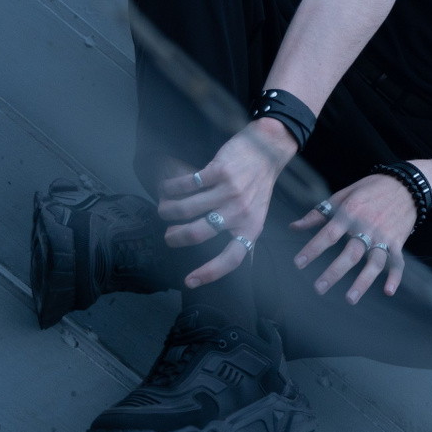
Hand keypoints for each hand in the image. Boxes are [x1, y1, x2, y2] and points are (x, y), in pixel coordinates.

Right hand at [156, 119, 297, 286]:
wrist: (267, 150)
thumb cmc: (258, 185)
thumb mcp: (257, 214)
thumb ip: (243, 234)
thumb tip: (232, 261)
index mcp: (251, 227)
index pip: (232, 258)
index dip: (210, 272)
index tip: (190, 281)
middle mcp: (241, 212)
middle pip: (198, 233)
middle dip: (175, 237)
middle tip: (168, 234)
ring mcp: (230, 191)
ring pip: (186, 209)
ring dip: (168, 210)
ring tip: (164, 208)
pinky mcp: (219, 170)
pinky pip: (186, 185)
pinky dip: (171, 188)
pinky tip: (166, 189)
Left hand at [289, 173, 418, 302]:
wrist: (406, 184)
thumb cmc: (370, 189)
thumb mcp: (343, 195)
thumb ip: (319, 213)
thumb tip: (294, 227)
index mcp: (350, 213)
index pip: (328, 234)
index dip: (313, 249)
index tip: (298, 263)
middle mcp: (367, 227)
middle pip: (350, 253)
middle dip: (334, 272)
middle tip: (318, 288)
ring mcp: (384, 236)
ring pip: (374, 262)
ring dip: (363, 282)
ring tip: (349, 299)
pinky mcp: (398, 242)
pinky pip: (398, 262)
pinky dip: (395, 277)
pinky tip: (388, 291)